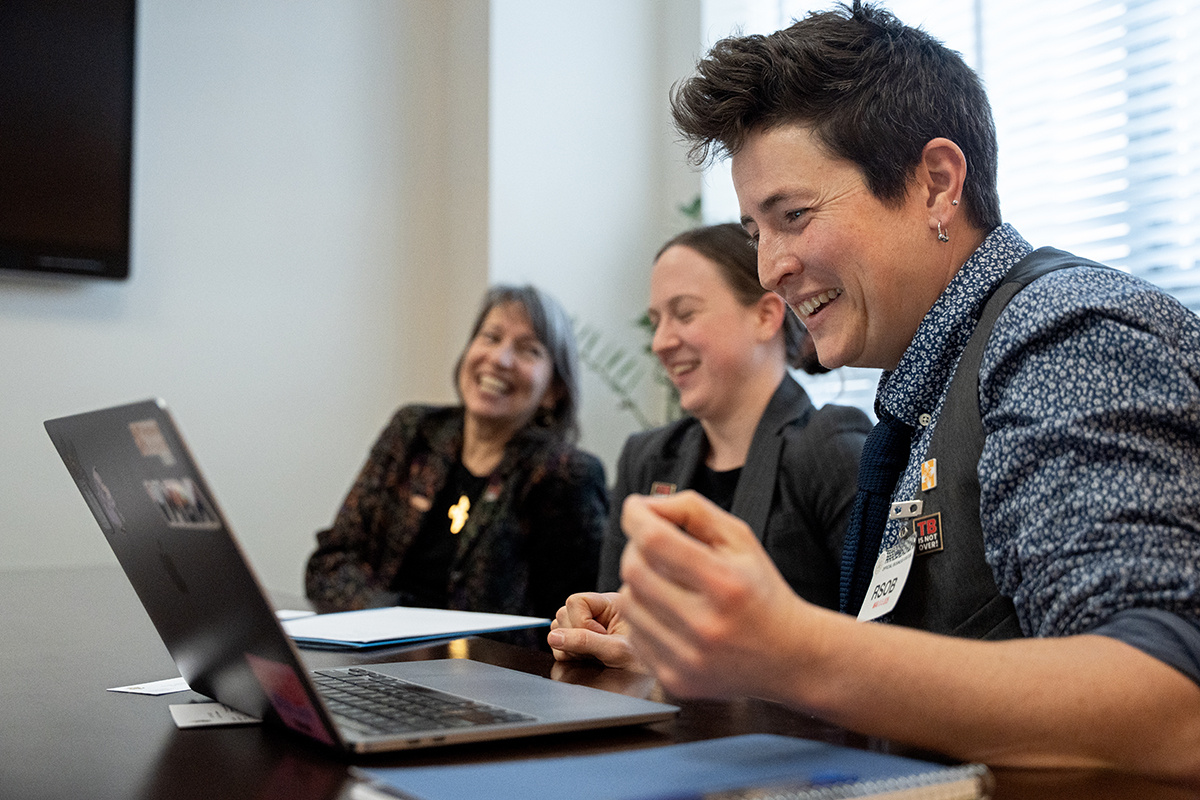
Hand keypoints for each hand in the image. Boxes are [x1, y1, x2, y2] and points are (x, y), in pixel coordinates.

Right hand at [546, 592, 645, 670]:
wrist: (653, 678)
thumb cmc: (643, 662)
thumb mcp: (616, 651)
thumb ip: (585, 642)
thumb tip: (555, 637)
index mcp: (610, 604)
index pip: (576, 602)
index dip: (580, 621)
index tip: (599, 637)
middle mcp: (597, 613)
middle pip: (564, 613)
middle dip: (573, 635)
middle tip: (596, 650)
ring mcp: (588, 627)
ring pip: (559, 628)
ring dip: (569, 646)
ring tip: (592, 656)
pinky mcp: (582, 642)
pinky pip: (559, 642)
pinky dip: (568, 653)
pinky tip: (588, 660)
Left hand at [617, 491, 814, 698]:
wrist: (790, 657)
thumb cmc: (760, 590)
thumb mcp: (741, 539)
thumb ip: (692, 510)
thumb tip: (642, 506)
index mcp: (725, 583)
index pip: (654, 540)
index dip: (636, 516)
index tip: (634, 508)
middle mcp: (705, 625)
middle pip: (634, 571)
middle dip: (636, 549)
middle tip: (653, 546)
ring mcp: (688, 658)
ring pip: (628, 604)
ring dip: (637, 585)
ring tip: (665, 583)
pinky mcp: (676, 680)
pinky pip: (634, 635)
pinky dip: (644, 618)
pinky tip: (670, 615)